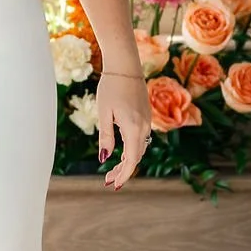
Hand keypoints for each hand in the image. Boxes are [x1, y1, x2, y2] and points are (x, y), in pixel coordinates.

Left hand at [93, 70, 151, 191]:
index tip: (113, 185)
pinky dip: (132, 149)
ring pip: (140, 148)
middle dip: (123, 171)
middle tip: (108, 181)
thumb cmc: (111, 87)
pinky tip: (122, 152)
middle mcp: (144, 127)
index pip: (131, 160)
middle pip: (136, 157)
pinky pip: (141, 139)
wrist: (125, 66)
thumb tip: (105, 158)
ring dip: (128, 161)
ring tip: (112, 170)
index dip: (123, 175)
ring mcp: (147, 121)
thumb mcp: (104, 113)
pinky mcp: (146, 116)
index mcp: (133, 128)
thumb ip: (106, 136)